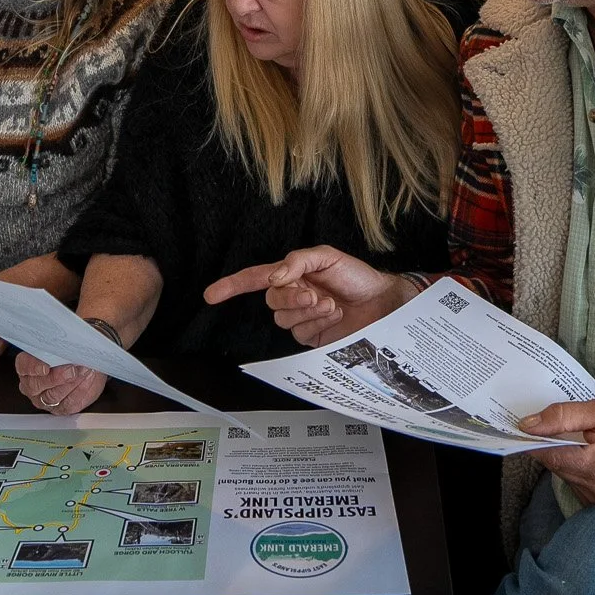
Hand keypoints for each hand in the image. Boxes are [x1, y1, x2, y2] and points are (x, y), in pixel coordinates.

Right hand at [16, 351, 107, 413]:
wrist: (88, 364)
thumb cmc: (70, 353)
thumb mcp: (64, 344)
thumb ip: (61, 343)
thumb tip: (66, 342)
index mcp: (26, 366)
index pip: (24, 366)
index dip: (33, 367)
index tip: (46, 367)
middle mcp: (32, 385)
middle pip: (36, 385)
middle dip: (56, 377)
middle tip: (71, 369)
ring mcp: (45, 399)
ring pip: (53, 396)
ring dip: (71, 383)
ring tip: (83, 371)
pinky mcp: (61, 408)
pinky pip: (69, 403)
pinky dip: (81, 390)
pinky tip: (87, 379)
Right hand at [204, 246, 415, 346]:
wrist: (383, 303)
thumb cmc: (358, 277)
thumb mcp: (328, 257)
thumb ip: (298, 262)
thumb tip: (274, 276)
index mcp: (293, 275)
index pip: (254, 279)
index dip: (231, 286)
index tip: (211, 295)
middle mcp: (293, 296)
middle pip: (271, 300)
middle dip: (290, 297)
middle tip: (314, 294)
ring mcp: (302, 319)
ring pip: (284, 319)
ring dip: (306, 311)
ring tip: (330, 304)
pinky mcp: (313, 338)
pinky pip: (300, 333)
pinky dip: (316, 323)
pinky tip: (333, 316)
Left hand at [522, 399, 594, 505]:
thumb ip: (564, 416)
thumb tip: (528, 425)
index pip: (552, 456)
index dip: (533, 441)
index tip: (520, 427)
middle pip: (556, 466)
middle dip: (550, 444)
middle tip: (552, 423)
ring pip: (563, 474)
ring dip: (563, 455)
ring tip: (580, 436)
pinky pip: (574, 480)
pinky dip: (574, 464)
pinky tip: (586, 450)